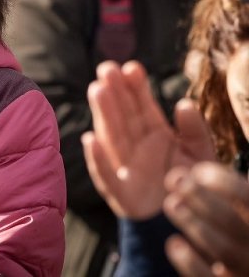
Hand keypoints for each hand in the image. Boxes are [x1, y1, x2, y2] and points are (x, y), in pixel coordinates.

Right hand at [82, 61, 213, 218]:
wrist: (187, 224)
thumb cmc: (193, 187)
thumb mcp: (201, 155)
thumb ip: (196, 130)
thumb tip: (184, 103)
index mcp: (154, 135)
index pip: (142, 106)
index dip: (135, 87)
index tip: (131, 66)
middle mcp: (136, 146)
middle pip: (122, 116)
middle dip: (114, 92)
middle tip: (106, 68)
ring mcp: (125, 167)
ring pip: (111, 136)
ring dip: (103, 114)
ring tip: (98, 89)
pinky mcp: (119, 192)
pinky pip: (106, 174)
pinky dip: (97, 158)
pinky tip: (89, 139)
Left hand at [164, 163, 248, 276]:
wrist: (242, 265)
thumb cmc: (239, 231)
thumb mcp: (239, 211)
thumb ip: (228, 193)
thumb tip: (190, 175)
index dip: (228, 184)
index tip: (199, 173)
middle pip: (233, 223)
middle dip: (202, 199)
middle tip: (176, 182)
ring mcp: (247, 270)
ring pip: (224, 250)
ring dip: (194, 223)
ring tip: (172, 203)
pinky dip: (190, 263)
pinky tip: (174, 243)